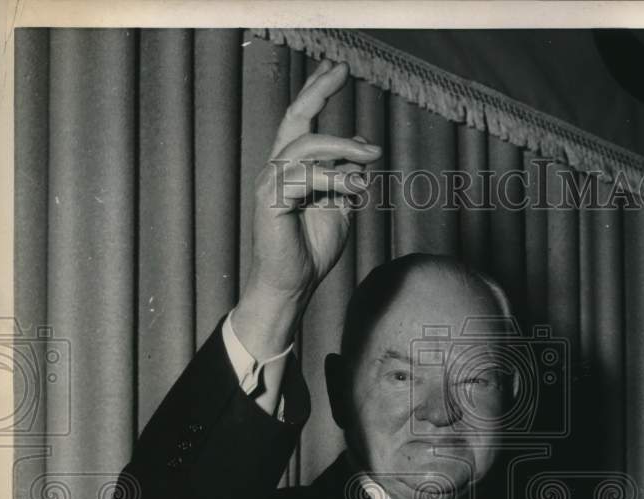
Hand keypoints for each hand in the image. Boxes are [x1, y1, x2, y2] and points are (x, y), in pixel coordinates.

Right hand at [244, 60, 381, 310]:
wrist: (292, 284)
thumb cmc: (311, 249)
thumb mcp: (340, 206)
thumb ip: (347, 176)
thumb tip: (362, 147)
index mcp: (292, 167)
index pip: (302, 121)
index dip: (318, 92)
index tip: (338, 69)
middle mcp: (277, 168)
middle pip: (295, 119)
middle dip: (318, 91)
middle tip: (342, 71)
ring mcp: (270, 183)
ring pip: (306, 148)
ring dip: (343, 148)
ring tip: (373, 155)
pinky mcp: (270, 200)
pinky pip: (303, 178)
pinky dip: (333, 180)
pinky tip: (355, 187)